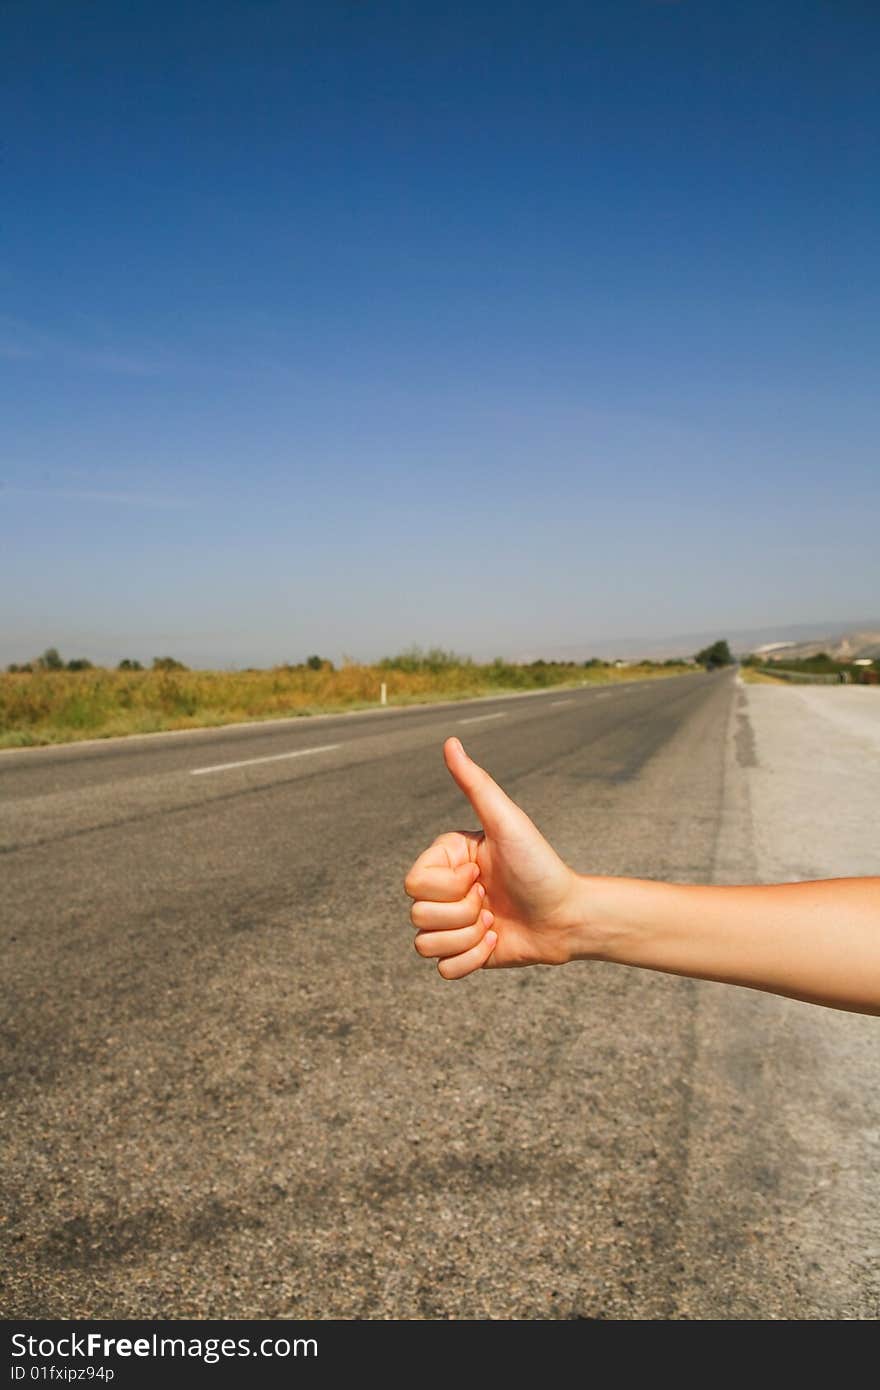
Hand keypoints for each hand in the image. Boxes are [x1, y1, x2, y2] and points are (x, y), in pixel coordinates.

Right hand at [404, 737, 582, 978]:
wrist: (570, 916)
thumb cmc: (541, 865)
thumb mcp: (507, 823)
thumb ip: (476, 784)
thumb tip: (451, 741)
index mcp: (445, 860)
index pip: (414, 883)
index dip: (449, 886)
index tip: (480, 873)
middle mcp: (445, 891)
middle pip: (417, 915)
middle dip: (462, 913)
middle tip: (492, 900)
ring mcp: (452, 924)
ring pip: (425, 945)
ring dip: (467, 938)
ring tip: (495, 922)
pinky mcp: (464, 954)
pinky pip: (443, 970)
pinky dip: (471, 961)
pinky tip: (495, 942)